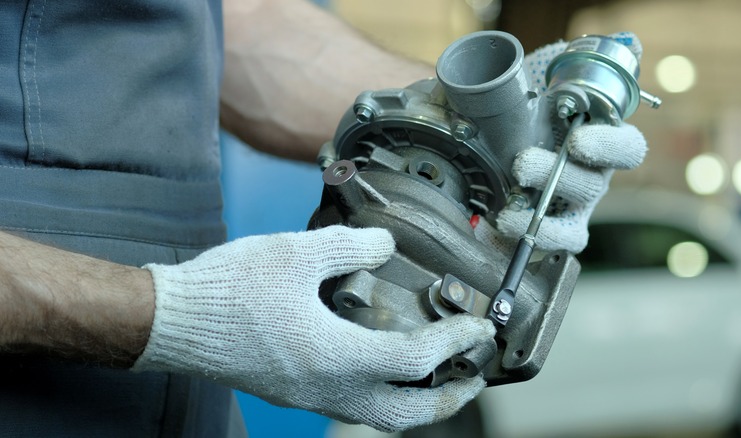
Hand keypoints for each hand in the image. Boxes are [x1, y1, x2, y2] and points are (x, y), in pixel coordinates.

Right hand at [132, 225, 495, 431]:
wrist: (175, 321)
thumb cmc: (229, 290)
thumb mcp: (296, 252)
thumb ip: (351, 246)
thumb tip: (386, 246)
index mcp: (337, 355)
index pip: (417, 359)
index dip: (456, 342)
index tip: (478, 327)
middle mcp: (330, 387)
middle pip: (408, 412)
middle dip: (451, 397)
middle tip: (474, 373)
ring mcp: (311, 396)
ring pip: (382, 417)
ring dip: (420, 403)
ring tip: (440, 378)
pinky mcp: (295, 393)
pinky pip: (355, 408)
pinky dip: (386, 397)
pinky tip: (385, 368)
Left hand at [493, 32, 647, 252]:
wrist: (493, 139)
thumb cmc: (531, 110)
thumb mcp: (551, 76)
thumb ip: (583, 60)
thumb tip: (626, 42)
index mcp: (601, 143)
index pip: (627, 149)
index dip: (609, 146)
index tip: (579, 140)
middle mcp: (593, 178)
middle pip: (593, 185)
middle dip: (557, 176)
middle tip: (521, 165)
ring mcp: (573, 209)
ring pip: (573, 223)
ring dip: (540, 218)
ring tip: (508, 211)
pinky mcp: (550, 231)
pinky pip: (551, 245)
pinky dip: (530, 240)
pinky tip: (503, 226)